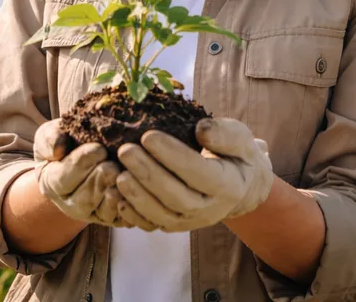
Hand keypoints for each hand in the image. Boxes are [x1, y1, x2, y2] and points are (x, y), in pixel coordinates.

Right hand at [34, 119, 122, 226]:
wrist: (84, 156)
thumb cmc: (66, 142)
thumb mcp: (50, 134)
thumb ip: (50, 138)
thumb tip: (57, 150)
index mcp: (52, 184)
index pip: (63, 179)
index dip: (81, 164)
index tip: (98, 148)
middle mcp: (71, 204)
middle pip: (84, 199)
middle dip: (99, 180)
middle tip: (112, 164)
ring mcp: (93, 214)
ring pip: (103, 212)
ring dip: (115, 193)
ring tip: (124, 174)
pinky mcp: (114, 218)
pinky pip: (123, 219)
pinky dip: (131, 206)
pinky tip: (138, 189)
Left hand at [114, 117, 273, 232]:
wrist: (240, 186)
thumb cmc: (235, 154)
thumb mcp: (240, 137)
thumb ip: (224, 134)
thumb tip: (200, 130)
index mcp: (228, 185)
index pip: (198, 172)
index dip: (172, 155)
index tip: (148, 135)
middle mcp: (210, 209)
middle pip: (176, 197)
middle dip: (148, 174)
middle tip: (125, 150)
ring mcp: (191, 222)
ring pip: (161, 215)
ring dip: (136, 196)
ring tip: (116, 173)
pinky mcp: (175, 226)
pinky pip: (152, 224)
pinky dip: (132, 213)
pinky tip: (115, 195)